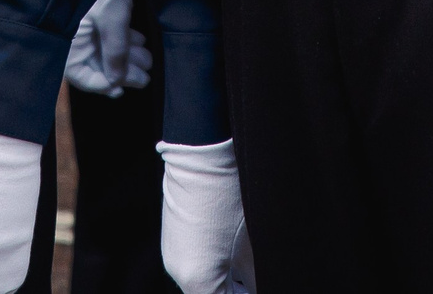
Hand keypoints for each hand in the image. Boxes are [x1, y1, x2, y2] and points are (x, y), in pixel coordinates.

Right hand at [65, 0, 151, 96]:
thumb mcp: (111, 20)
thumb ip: (114, 52)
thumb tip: (116, 82)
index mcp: (69, 38)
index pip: (78, 73)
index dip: (99, 84)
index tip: (119, 89)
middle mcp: (75, 34)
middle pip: (96, 63)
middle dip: (121, 72)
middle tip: (143, 78)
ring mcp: (87, 23)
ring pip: (107, 49)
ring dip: (127, 57)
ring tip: (147, 60)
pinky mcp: (99, 12)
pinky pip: (111, 34)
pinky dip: (125, 41)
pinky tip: (140, 42)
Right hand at [158, 139, 253, 292]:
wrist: (201, 152)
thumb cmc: (229, 193)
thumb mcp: (252, 241)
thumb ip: (254, 274)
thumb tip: (258, 286)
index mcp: (198, 280)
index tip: (259, 285)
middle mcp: (179, 273)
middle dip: (235, 292)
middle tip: (254, 281)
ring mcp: (173, 255)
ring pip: (202, 284)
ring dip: (225, 284)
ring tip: (248, 273)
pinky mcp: (173, 240)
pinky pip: (193, 266)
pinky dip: (214, 269)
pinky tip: (233, 258)